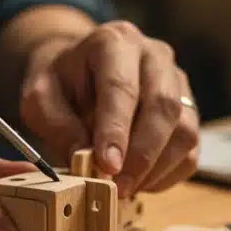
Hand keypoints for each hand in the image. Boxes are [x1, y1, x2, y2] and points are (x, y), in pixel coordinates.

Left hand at [20, 21, 199, 197]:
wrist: (81, 72)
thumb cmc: (61, 84)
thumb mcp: (40, 97)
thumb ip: (56, 124)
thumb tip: (84, 158)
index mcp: (115, 42)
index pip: (121, 87)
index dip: (116, 130)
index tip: (107, 165)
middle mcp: (155, 56)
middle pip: (163, 106)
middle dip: (141, 155)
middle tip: (117, 186)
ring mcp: (178, 82)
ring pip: (184, 130)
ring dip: (155, 169)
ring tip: (124, 188)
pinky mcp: (189, 111)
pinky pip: (190, 150)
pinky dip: (167, 175)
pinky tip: (139, 182)